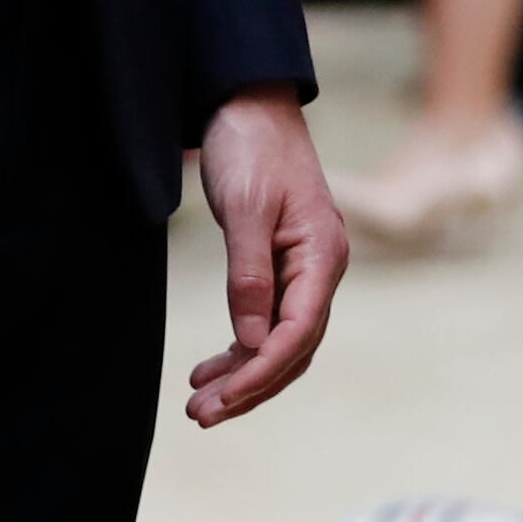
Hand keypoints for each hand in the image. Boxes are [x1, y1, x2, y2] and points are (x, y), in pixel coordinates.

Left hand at [188, 86, 346, 424]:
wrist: (250, 105)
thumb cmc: (251, 148)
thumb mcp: (244, 210)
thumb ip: (248, 276)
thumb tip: (251, 343)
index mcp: (324, 253)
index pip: (297, 332)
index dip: (260, 372)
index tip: (222, 399)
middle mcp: (322, 268)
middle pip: (293, 348)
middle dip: (250, 387)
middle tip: (199, 416)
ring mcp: (304, 269)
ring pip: (281, 342)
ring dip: (244, 376)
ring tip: (199, 404)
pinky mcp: (283, 265)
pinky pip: (269, 322)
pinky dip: (242, 350)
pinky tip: (211, 367)